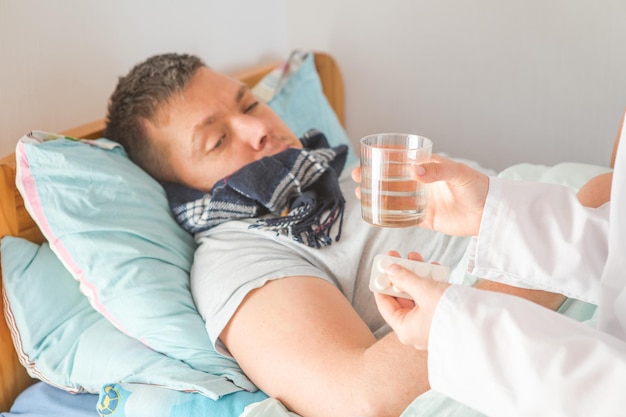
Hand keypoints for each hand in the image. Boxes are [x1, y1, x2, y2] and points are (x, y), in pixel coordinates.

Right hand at [352, 154, 488, 235]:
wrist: (489, 214)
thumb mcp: (458, 174)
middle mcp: (421, 182)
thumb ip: (437, 171)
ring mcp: (421, 200)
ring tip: (360, 193)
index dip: (383, 155)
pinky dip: (388, 216)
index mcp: (428, 166)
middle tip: (356, 176)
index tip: (367, 156)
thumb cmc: (478, 187)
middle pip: (391, 177)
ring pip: (392, 196)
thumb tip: (414, 170)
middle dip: (372, 175)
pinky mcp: (424, 218)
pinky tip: (375, 214)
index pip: (401, 157)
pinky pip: (402, 217)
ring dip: (376, 195)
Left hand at [374, 251, 449, 349]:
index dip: (382, 282)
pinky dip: (430, 284)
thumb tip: (390, 269)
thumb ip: (406, 278)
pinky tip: (433, 268)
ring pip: (417, 297)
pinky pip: (431, 300)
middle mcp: (415, 330)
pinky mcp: (443, 319)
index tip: (381, 266)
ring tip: (416, 257)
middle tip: (398, 257)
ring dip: (416, 276)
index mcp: (404, 329)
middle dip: (401, 275)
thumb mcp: (425, 290)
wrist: (486, 325)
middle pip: (401, 298)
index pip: (385, 304)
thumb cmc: (452, 313)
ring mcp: (429, 326)